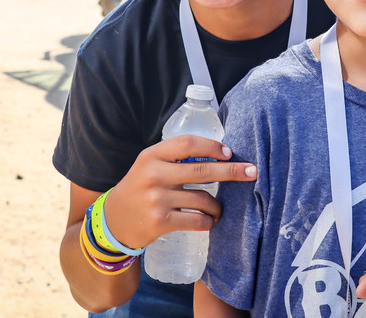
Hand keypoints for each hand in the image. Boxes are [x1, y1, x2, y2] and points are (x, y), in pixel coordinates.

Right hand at [103, 135, 256, 249]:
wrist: (113, 221)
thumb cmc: (140, 188)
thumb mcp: (149, 164)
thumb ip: (174, 157)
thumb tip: (217, 154)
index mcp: (152, 155)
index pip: (188, 143)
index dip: (212, 147)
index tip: (228, 153)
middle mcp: (154, 174)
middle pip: (203, 170)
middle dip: (232, 171)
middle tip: (252, 171)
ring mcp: (157, 199)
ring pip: (203, 199)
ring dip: (217, 206)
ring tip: (218, 209)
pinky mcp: (161, 221)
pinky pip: (197, 220)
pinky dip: (208, 221)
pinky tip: (209, 221)